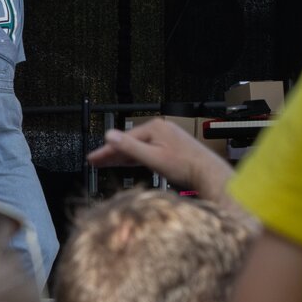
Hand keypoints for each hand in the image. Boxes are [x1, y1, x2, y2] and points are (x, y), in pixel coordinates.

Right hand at [86, 120, 232, 193]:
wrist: (209, 173)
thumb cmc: (184, 166)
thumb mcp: (152, 157)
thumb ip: (129, 147)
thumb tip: (109, 135)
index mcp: (154, 127)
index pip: (123, 140)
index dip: (106, 151)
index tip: (92, 159)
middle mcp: (160, 128)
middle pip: (130, 142)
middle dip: (112, 153)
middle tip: (95, 162)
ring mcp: (167, 136)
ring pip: (139, 146)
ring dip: (123, 155)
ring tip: (106, 163)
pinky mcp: (172, 145)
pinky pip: (148, 149)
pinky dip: (137, 156)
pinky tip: (129, 161)